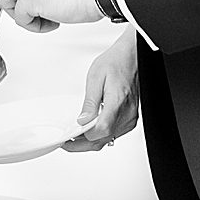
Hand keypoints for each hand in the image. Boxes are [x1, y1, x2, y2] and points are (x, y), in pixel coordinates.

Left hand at [62, 28, 139, 151]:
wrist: (133, 56)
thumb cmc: (117, 61)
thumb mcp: (96, 77)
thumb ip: (89, 102)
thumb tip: (83, 120)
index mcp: (117, 102)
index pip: (101, 130)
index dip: (82, 137)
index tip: (69, 138)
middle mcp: (127, 114)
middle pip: (103, 139)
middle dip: (82, 144)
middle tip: (67, 141)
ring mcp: (130, 118)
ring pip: (108, 139)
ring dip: (91, 140)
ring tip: (75, 135)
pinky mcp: (131, 118)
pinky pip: (114, 133)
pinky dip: (100, 135)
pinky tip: (90, 129)